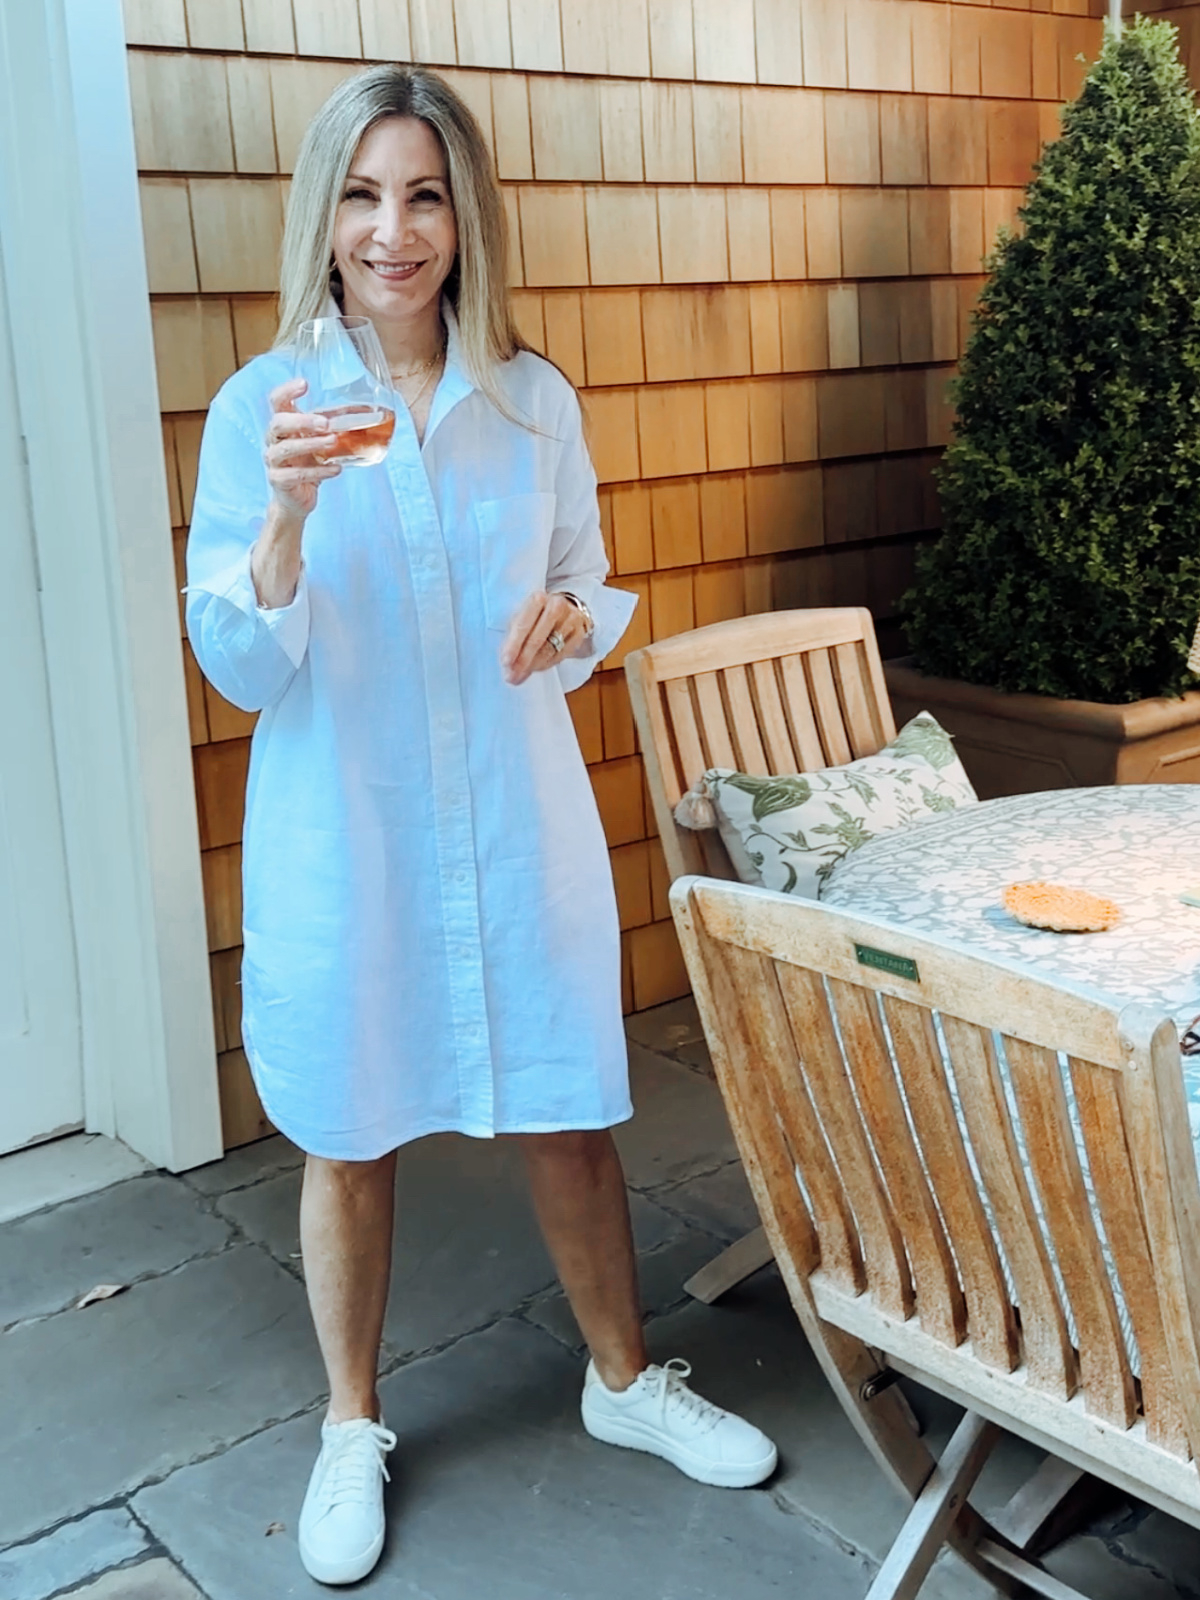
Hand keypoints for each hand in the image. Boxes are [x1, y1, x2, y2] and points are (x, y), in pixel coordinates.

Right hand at [263, 378, 341, 518]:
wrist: (298, 498)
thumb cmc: (309, 464)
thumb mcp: (319, 442)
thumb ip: (332, 429)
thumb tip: (368, 414)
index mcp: (283, 426)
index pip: (276, 401)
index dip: (286, 390)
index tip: (304, 384)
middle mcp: (274, 440)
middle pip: (277, 423)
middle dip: (301, 421)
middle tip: (325, 423)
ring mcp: (274, 461)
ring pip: (285, 449)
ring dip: (311, 444)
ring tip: (333, 442)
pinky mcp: (279, 481)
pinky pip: (296, 475)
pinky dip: (318, 472)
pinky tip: (336, 469)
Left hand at [501, 591, 589, 685]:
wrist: (564, 609)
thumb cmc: (537, 615)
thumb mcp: (522, 619)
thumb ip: (513, 639)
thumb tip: (509, 668)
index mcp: (537, 599)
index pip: (523, 625)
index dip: (513, 645)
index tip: (506, 662)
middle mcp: (556, 606)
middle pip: (537, 639)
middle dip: (523, 661)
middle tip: (513, 676)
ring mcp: (571, 619)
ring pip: (550, 649)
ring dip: (534, 665)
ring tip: (522, 674)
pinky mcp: (580, 632)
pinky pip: (562, 654)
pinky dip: (548, 663)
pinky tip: (538, 667)